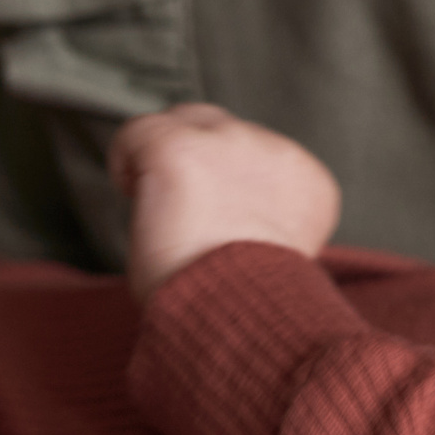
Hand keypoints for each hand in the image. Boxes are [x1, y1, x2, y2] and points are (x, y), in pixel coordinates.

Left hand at [110, 104, 341, 299]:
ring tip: (161, 210)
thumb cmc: (247, 302)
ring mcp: (229, 143)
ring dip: (166, 160)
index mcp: (309, 184)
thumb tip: (225, 210)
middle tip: (180, 209)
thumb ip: (263, 217)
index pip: (259, 157)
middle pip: (222, 128)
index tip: (213, 221)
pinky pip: (136, 132)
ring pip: (182, 122)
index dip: (226, 184)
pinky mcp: (180, 145)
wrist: (237, 313)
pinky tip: (134, 195)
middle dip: (196, 159)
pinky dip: (125, 161)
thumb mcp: (277, 253)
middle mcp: (276, 153)